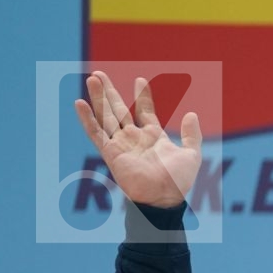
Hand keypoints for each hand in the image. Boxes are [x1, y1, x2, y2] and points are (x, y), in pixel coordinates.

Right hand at [72, 71, 201, 208]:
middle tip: (99, 74)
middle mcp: (135, 138)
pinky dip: (87, 119)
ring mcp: (121, 144)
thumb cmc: (178, 181)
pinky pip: (96, 133)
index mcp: (154, 137)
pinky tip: (80, 103)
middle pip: (119, 109)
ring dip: (98, 97)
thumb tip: (192, 114)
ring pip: (106, 116)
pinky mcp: (111, 153)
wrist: (163, 198)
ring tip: (92, 78)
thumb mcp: (191, 154)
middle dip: (110, 91)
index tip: (140, 79)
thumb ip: (192, 135)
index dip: (143, 96)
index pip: (145, 111)